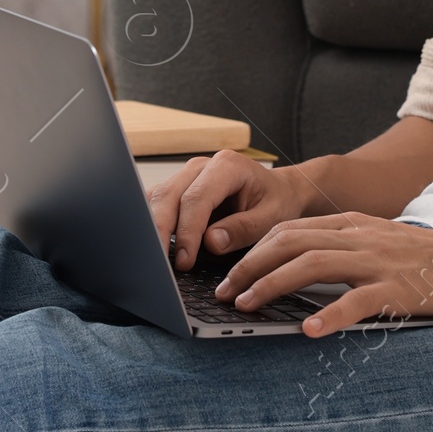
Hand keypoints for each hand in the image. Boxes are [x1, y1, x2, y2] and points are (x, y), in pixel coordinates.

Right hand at [147, 149, 323, 270]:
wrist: (279, 192)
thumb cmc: (277, 202)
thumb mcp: (271, 218)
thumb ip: (243, 229)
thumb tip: (211, 242)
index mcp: (227, 166)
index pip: (196, 198)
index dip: (187, 231)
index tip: (185, 260)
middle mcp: (202, 166)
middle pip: (168, 195)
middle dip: (160, 231)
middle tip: (162, 265)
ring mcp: (187, 176)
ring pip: (157, 197)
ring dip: (152, 227)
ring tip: (155, 258)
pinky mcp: (179, 189)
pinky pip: (158, 203)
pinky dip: (153, 224)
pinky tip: (156, 246)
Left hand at [214, 212, 432, 334]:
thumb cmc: (428, 258)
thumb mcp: (378, 241)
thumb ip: (343, 248)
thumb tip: (298, 268)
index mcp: (351, 224)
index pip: (289, 230)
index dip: (253, 251)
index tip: (230, 275)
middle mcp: (358, 237)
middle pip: (290, 243)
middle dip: (250, 267)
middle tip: (225, 294)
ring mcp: (377, 262)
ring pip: (311, 265)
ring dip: (272, 286)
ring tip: (247, 307)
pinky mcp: (398, 290)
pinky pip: (356, 302)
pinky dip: (329, 315)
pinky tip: (309, 331)